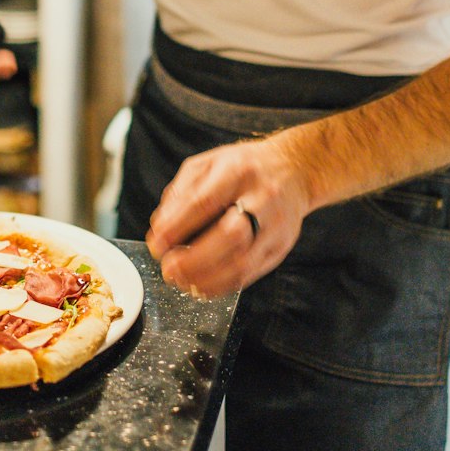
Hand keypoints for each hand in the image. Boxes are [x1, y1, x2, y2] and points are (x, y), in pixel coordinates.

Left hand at [146, 134, 309, 298]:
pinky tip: (201, 286)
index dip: (177, 227)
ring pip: (243, 262)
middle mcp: (262, 199)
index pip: (205, 202)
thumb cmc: (242, 168)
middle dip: (194, 259)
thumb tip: (161, 228)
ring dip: (207, 278)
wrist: (292, 170)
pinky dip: (222, 285)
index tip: (156, 244)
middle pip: (231, 235)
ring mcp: (275, 227)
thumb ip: (181, 193)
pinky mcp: (280, 248)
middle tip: (168, 268)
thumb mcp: (207, 164)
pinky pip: (250, 275)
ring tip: (181, 281)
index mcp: (238, 171)